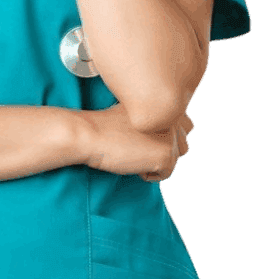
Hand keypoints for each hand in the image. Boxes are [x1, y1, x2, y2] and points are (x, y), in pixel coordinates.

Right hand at [79, 103, 193, 181]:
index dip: (165, 137)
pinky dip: (148, 173)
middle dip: (164, 150)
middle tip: (138, 146)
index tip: (145, 137)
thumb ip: (156, 118)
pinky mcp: (166, 155)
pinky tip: (132, 160)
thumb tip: (170, 134)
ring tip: (134, 151)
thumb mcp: (135, 112)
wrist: (91, 133)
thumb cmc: (107, 124)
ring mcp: (172, 137)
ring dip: (155, 162)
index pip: (186, 126)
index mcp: (166, 105)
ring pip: (174, 161)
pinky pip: (165, 174)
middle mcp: (174, 119)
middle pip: (183, 146)